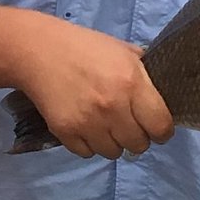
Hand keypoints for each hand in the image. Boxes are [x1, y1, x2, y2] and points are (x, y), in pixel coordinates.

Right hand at [16, 23, 172, 159]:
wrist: (37, 50)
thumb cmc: (83, 46)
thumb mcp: (120, 50)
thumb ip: (143, 73)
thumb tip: (159, 93)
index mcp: (132, 82)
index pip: (161, 127)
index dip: (160, 128)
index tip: (153, 125)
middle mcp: (114, 107)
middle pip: (139, 145)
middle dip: (135, 135)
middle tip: (123, 121)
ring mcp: (89, 122)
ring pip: (114, 153)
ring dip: (111, 141)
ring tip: (100, 122)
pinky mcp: (66, 132)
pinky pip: (87, 153)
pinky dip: (87, 143)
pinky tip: (82, 124)